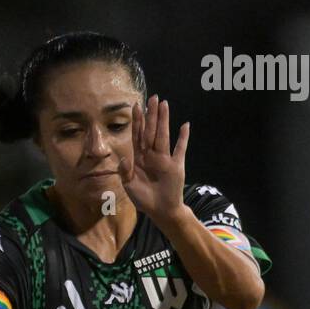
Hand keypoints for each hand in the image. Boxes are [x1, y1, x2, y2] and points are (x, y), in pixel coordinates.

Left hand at [124, 96, 188, 225]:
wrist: (160, 211)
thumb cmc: (143, 199)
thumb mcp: (129, 186)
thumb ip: (125, 171)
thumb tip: (124, 157)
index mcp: (139, 158)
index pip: (137, 135)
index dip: (137, 121)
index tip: (136, 106)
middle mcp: (151, 155)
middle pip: (150, 131)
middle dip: (151, 115)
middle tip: (152, 97)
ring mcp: (164, 158)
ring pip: (163, 135)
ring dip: (164, 120)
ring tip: (164, 104)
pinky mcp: (176, 165)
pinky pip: (180, 149)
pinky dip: (183, 138)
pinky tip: (185, 125)